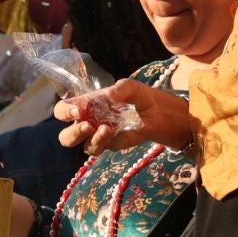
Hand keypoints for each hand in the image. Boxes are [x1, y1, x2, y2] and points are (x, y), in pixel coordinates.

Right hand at [54, 79, 195, 154]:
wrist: (173, 117)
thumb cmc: (150, 99)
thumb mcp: (136, 88)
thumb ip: (122, 88)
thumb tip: (108, 96)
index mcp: (90, 106)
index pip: (65, 110)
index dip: (65, 111)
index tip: (78, 110)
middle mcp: (92, 123)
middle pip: (66, 136)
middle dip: (71, 133)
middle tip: (86, 124)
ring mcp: (104, 137)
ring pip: (83, 147)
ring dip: (90, 139)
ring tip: (105, 128)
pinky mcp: (117, 145)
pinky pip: (104, 148)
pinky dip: (105, 142)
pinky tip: (112, 131)